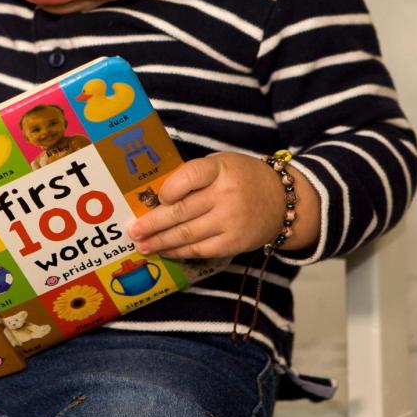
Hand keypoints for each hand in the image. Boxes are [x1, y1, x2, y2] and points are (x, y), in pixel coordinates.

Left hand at [126, 152, 319, 258]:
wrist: (283, 201)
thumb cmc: (242, 178)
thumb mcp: (221, 164)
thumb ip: (193, 176)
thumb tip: (155, 196)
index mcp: (220, 169)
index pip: (190, 176)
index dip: (170, 188)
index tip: (157, 197)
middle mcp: (226, 195)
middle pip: (182, 211)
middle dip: (152, 223)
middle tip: (133, 230)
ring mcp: (230, 221)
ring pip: (187, 234)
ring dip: (160, 241)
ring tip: (142, 245)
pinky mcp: (233, 243)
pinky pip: (199, 249)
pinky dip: (179, 252)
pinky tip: (165, 251)